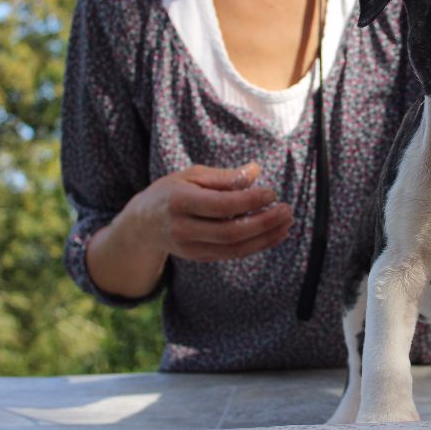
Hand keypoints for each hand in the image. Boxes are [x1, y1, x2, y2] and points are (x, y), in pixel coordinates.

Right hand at [128, 163, 292, 262]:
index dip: (249, 200)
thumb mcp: (191, 175)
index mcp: (179, 202)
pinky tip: (275, 234)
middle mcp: (183, 228)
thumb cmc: (171, 192)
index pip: (221, 205)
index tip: (272, 192)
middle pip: (231, 232)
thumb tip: (255, 171)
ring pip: (235, 248)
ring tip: (287, 223)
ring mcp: (191, 248)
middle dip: (264, 222)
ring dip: (266, 237)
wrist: (143, 225)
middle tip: (287, 210)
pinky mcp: (200, 258)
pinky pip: (234, 254)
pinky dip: (258, 245)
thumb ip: (224, 177)